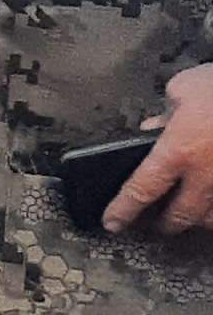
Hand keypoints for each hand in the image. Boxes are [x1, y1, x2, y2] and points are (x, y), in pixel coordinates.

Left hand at [103, 66, 212, 235]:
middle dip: (164, 225)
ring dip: (198, 221)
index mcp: (178, 150)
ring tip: (189, 217)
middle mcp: (206, 174)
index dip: (123, 210)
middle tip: (153, 225)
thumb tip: (154, 127)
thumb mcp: (185, 89)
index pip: (141, 190)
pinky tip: (212, 205)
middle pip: (180, 215)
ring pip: (212, 218)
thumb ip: (167, 113)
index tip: (113, 222)